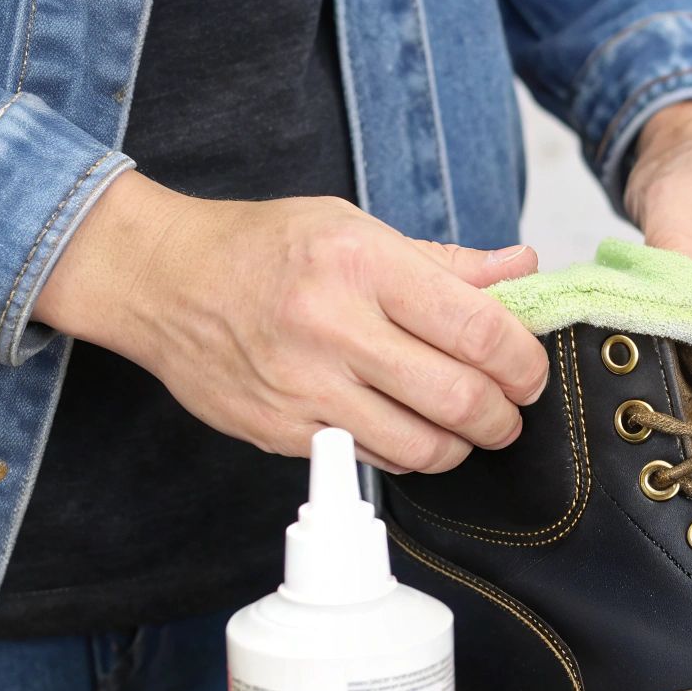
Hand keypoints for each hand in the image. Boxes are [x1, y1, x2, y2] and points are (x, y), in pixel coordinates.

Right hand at [34, 172, 547, 472]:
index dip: (523, 363)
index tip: (529, 371)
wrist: (162, 279)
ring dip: (462, 446)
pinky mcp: (281, 431)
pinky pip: (375, 462)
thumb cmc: (266, 248)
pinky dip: (408, 456)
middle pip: (461, 398)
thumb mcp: (357, 228)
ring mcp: (304, 386)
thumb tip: (524, 269)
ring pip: (424, 446)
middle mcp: (332, 326)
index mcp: (362, 264)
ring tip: (464, 427)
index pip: (478, 331)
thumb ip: (447, 262)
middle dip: (504, 416)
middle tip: (508, 410)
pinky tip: (407, 430)